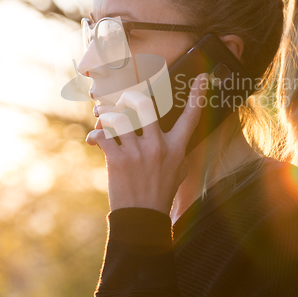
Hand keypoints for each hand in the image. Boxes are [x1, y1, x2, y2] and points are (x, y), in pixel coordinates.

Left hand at [85, 73, 207, 214]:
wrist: (142, 219)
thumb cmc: (161, 193)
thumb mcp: (179, 172)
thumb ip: (178, 153)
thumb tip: (177, 141)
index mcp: (176, 148)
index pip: (191, 117)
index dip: (198, 95)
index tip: (202, 77)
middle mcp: (158, 146)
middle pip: (144, 105)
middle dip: (129, 96)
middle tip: (123, 97)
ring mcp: (137, 152)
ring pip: (118, 117)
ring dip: (106, 113)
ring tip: (102, 115)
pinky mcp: (117, 160)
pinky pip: (102, 135)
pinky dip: (95, 134)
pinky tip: (95, 140)